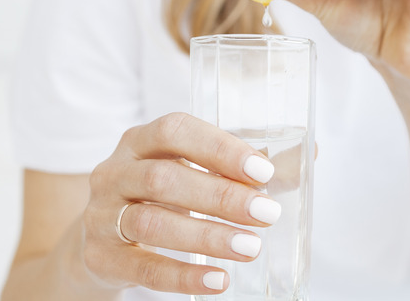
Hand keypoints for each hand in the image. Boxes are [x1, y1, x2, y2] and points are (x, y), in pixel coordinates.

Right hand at [82, 113, 278, 293]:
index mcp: (139, 141)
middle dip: (220, 196)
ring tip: (250, 247)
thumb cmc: (159, 197)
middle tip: (266, 214)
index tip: (262, 172)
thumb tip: (311, 153)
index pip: (174, 130)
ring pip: (150, 221)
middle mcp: (114, 172)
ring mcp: (101, 215)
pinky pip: (141, 267)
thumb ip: (242, 167)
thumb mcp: (189, 172)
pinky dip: (183, 275)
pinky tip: (219, 279)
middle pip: (163, 178)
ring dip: (206, 235)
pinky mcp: (100, 256)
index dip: (218, 148)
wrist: (98, 240)